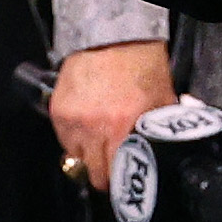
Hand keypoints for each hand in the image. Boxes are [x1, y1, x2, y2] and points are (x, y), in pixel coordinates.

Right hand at [47, 41, 172, 192]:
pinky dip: (74, 139)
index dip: (123, 183)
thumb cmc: (141, 65)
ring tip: (99, 144)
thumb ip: (160, 134)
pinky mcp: (58, 112)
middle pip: (95, 175)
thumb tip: (163, 157)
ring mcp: (74, 121)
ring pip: (76, 160)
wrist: (112, 38)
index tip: (125, 183)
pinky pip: (63, 141)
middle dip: (106, 174)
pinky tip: (87, 126)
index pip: (118, 176)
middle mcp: (97, 128)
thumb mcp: (162, 103)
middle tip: (113, 168)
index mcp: (125, 128)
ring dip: (88, 157)